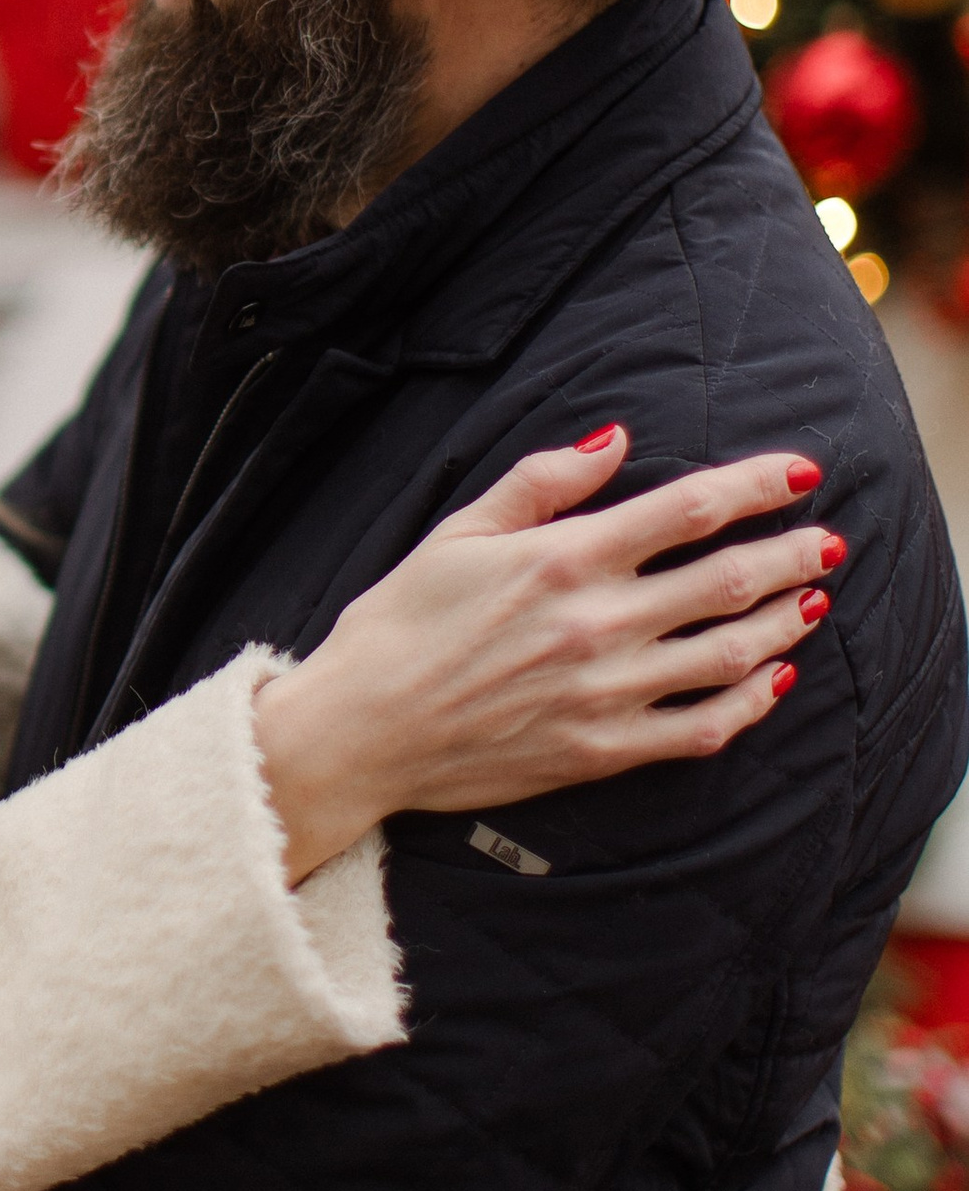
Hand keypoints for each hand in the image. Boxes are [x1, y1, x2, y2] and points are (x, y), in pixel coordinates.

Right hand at [253, 430, 841, 872]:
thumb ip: (541, 483)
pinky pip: (702, 728)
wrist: (362, 731)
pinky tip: (771, 679)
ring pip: (729, 654)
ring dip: (783, 622)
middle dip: (791, 553)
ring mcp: (606, 693)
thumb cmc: (398, 623)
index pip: (687, 511)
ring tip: (812, 599)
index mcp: (562, 559)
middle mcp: (597, 624)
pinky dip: (750, 702)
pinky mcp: (603, 750)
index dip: (754, 486)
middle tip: (828, 539)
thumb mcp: (457, 533)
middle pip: (727, 580)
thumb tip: (615, 440)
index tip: (799, 473)